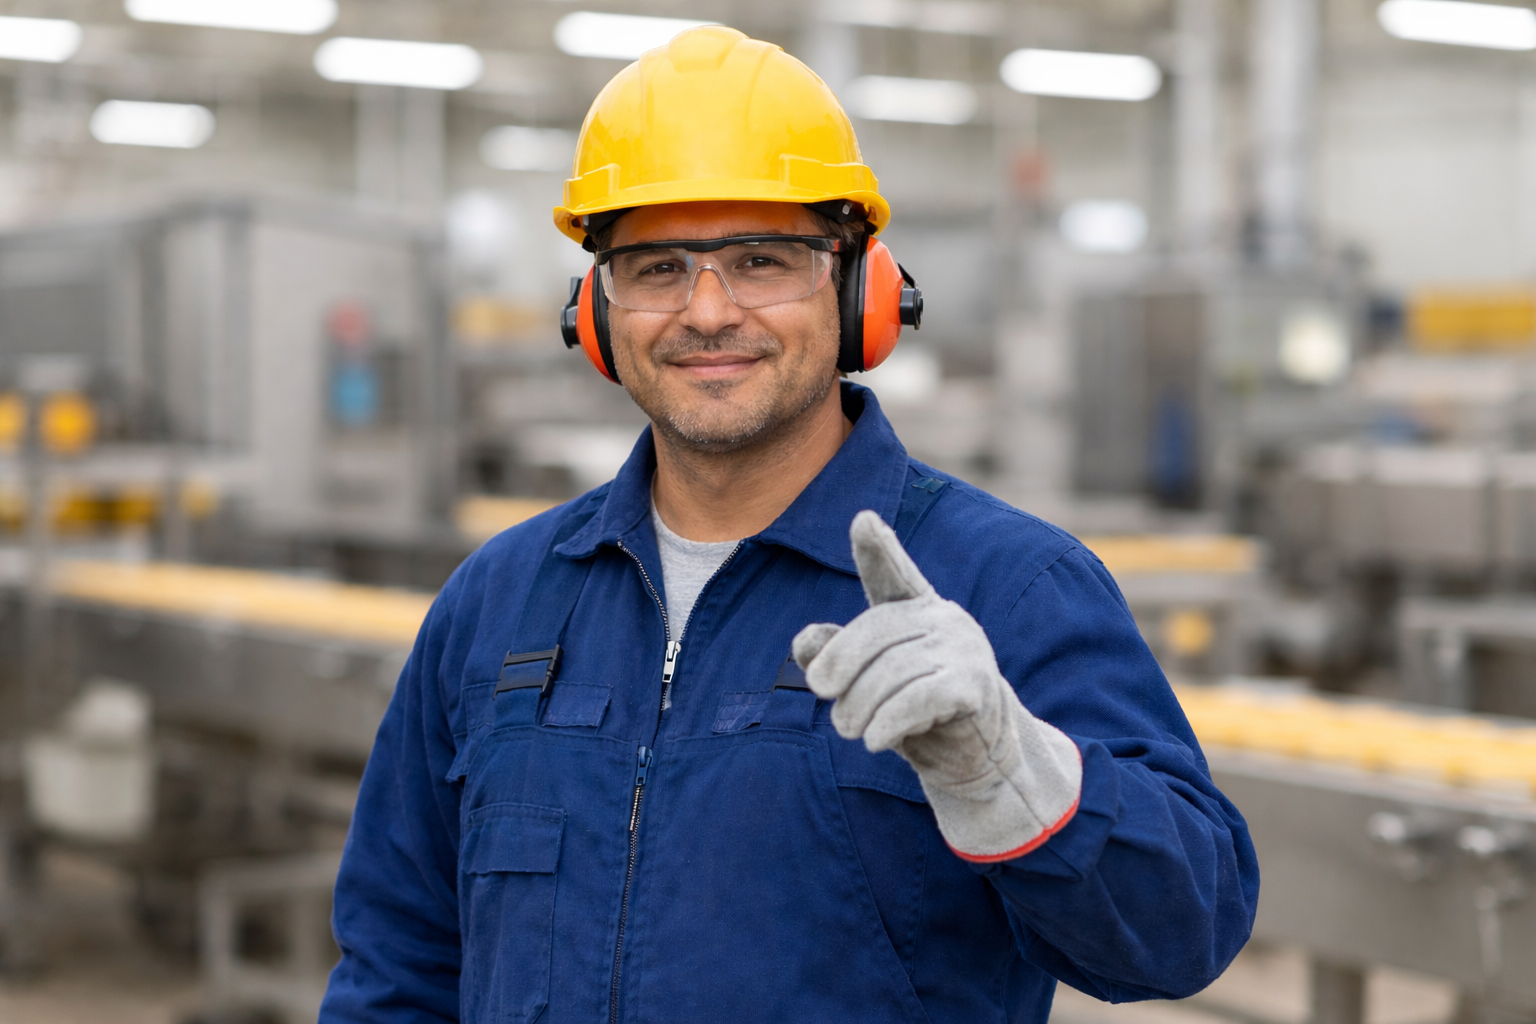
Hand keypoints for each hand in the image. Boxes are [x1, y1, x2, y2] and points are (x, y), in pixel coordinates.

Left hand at [792, 511, 1081, 860]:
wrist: (974, 756)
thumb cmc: (913, 710)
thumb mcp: (868, 681)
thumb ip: (834, 656)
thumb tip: (806, 643)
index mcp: (916, 608)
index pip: (893, 574)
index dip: (878, 550)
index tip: (863, 520)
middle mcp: (942, 619)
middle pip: (871, 634)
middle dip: (838, 670)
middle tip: (824, 699)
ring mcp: (963, 649)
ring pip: (890, 672)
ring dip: (858, 707)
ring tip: (851, 728)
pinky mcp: (974, 685)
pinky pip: (917, 698)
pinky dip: (887, 721)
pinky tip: (874, 739)